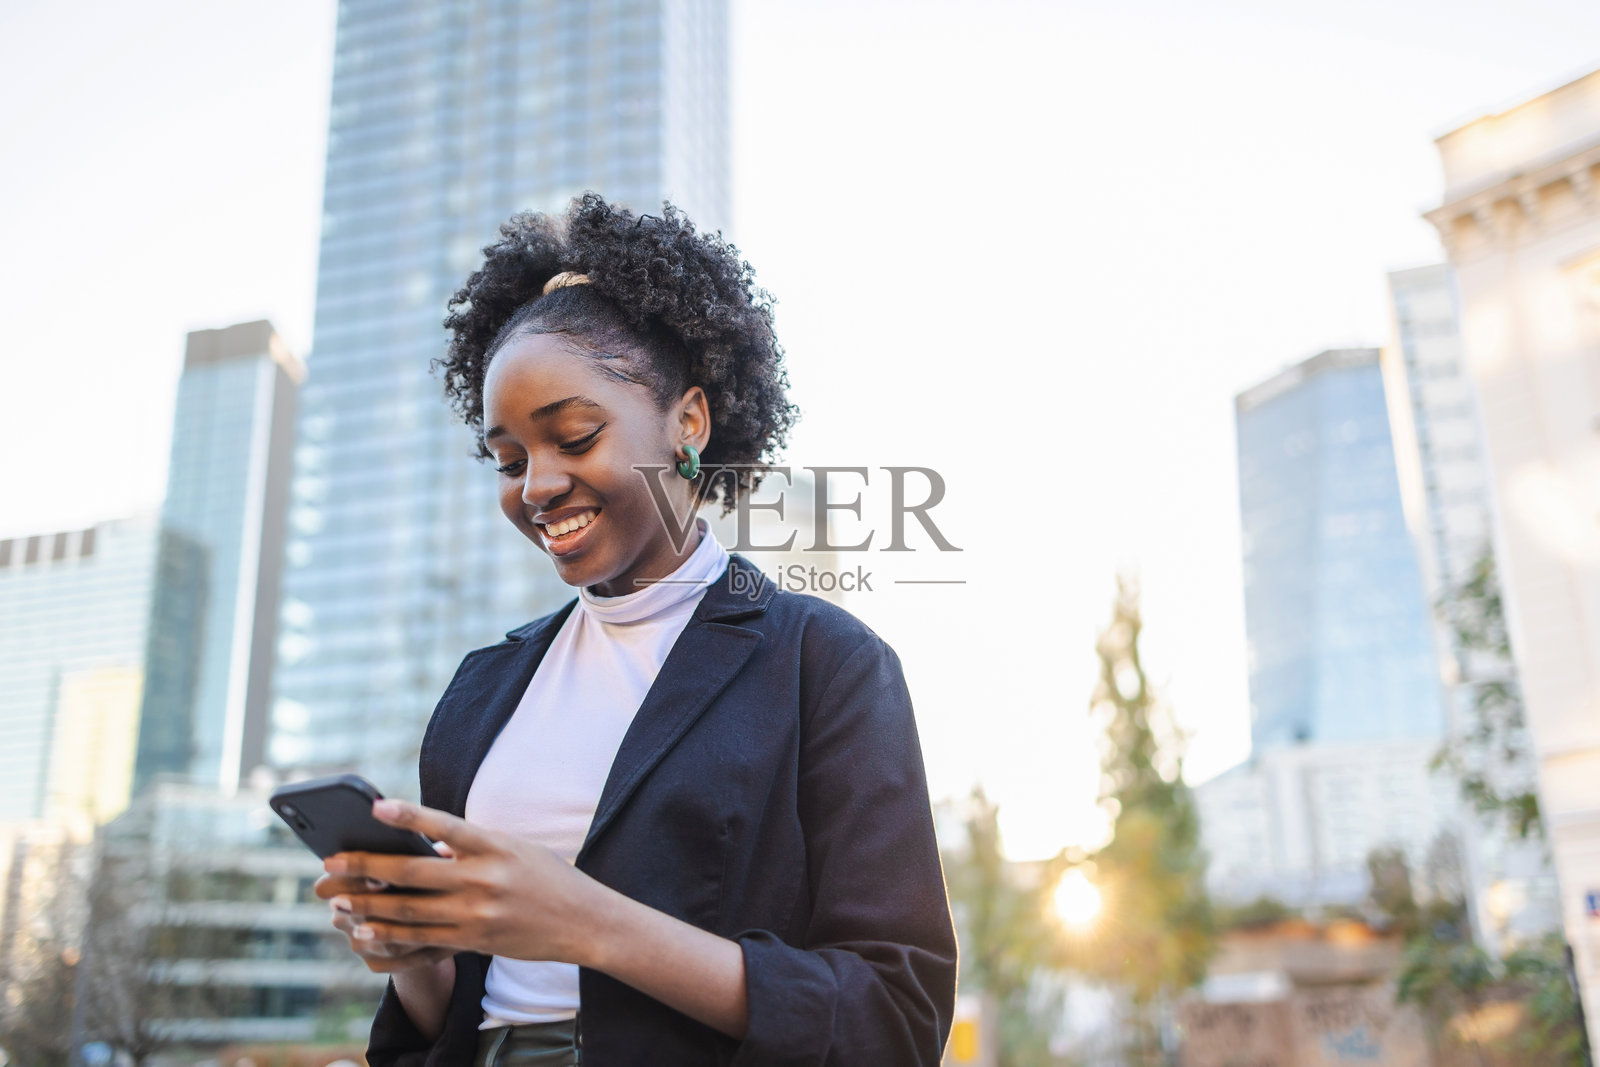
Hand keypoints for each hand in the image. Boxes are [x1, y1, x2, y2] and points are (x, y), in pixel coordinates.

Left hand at [322, 799, 608, 966]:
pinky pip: (423, 940)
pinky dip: (391, 936)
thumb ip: (469, 847)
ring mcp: (478, 913)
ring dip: (368, 907)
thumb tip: (423, 845)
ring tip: (337, 902)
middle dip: (366, 868)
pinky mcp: (476, 941)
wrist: (583, 921)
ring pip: (409, 911)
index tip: (375, 807)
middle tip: (331, 863)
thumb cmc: (544, 877)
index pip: (445, 825)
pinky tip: (366, 932)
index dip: (409, 816)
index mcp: (494, 845)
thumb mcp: (513, 849)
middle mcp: (484, 878)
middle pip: (413, 872)